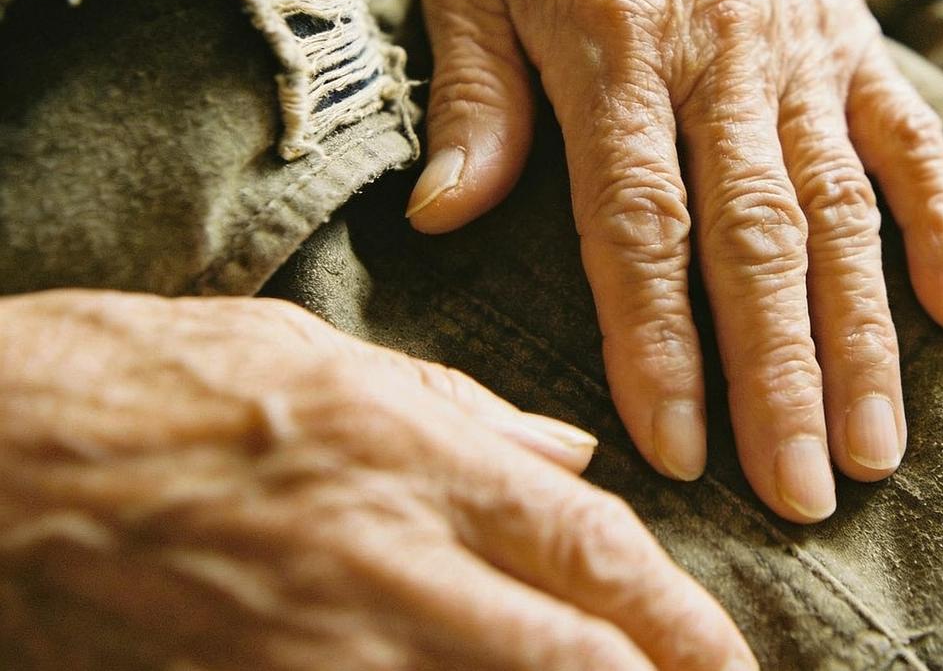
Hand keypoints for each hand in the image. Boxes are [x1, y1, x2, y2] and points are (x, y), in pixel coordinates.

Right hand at [0, 290, 753, 669]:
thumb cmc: (159, 379)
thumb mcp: (325, 355)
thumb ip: (463, 409)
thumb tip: (569, 445)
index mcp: (416, 456)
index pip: (592, 545)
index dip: (681, 616)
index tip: (731, 659)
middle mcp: (390, 561)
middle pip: (573, 657)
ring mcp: (322, 652)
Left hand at [408, 0, 942, 521]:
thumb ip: (472, 99)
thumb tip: (444, 218)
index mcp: (613, 42)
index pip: (639, 219)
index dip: (656, 340)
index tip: (675, 447)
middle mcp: (719, 50)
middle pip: (756, 235)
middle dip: (779, 373)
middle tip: (801, 493)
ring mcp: (798, 44)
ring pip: (842, 206)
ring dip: (863, 332)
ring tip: (876, 445)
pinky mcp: (848, 33)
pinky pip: (910, 133)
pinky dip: (940, 222)